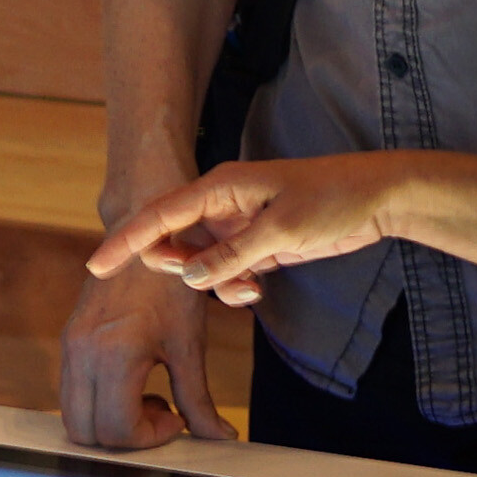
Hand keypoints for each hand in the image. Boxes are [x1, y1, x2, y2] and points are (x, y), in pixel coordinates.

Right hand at [56, 253, 235, 450]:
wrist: (143, 232)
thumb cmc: (172, 284)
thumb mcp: (190, 345)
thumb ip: (199, 399)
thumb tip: (218, 436)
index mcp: (116, 354)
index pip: (118, 428)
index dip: (150, 437)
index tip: (177, 419)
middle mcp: (83, 352)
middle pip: (86, 432)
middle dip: (125, 437)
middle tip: (162, 414)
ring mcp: (70, 346)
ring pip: (75, 416)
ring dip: (111, 421)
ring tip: (150, 398)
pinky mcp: (69, 341)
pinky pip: (73, 393)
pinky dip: (101, 403)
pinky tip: (136, 382)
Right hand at [88, 154, 399, 310]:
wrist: (378, 199)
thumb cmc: (332, 199)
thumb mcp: (281, 231)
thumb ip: (232, 256)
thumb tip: (189, 278)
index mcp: (219, 187)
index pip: (160, 215)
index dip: (126, 241)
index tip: (97, 268)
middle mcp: (220, 205)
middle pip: (173, 242)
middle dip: (180, 270)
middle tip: (209, 281)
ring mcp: (236, 226)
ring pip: (200, 265)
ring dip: (215, 285)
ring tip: (250, 288)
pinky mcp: (254, 244)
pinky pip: (225, 273)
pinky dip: (233, 288)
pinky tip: (258, 289)